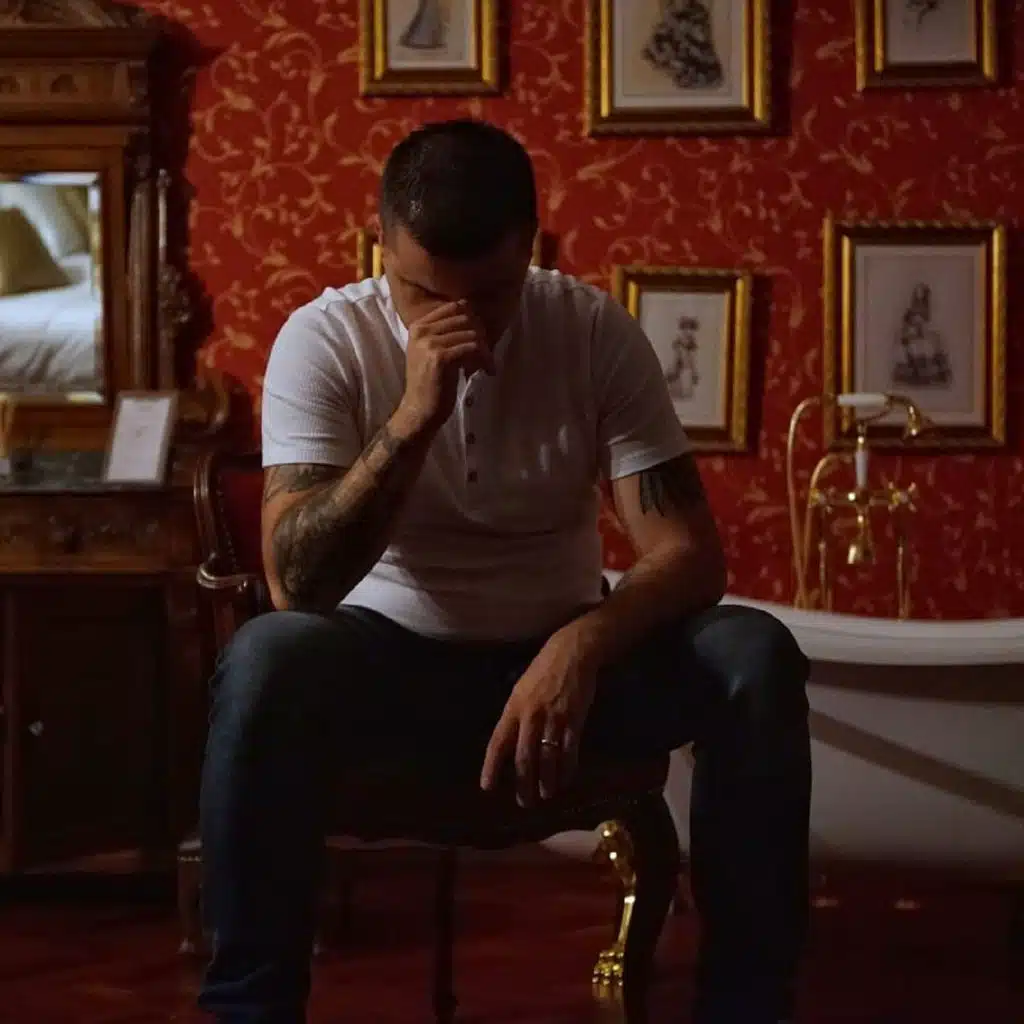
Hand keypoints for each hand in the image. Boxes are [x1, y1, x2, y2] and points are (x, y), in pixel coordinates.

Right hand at [395, 300, 493, 433]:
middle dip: (482, 335)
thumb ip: (445, 332)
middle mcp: (422, 331)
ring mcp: (429, 344)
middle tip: (486, 354)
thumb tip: (470, 310)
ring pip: (472, 334)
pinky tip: (487, 371)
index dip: (474, 320)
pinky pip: (473, 348)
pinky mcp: (440, 358)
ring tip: (487, 365)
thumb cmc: (430, 383)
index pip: (454, 307)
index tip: (480, 339)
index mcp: (418, 326)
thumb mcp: (431, 351)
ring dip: (486, 350)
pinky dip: (485, 359)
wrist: (419, 410)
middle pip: (465, 318)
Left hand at [480, 628, 598, 805]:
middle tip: (525, 802)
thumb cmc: (543, 671)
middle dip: (523, 783)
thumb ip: (515, 715)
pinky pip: (569, 750)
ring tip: (546, 795)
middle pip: (524, 757)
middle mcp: (530, 716)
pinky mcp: (574, 719)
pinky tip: (566, 778)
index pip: (498, 743)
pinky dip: (567, 768)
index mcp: (513, 708)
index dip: (491, 766)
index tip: (487, 787)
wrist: (572, 653)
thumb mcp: (520, 689)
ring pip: (547, 758)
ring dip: (547, 780)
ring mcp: (553, 718)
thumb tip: (508, 741)